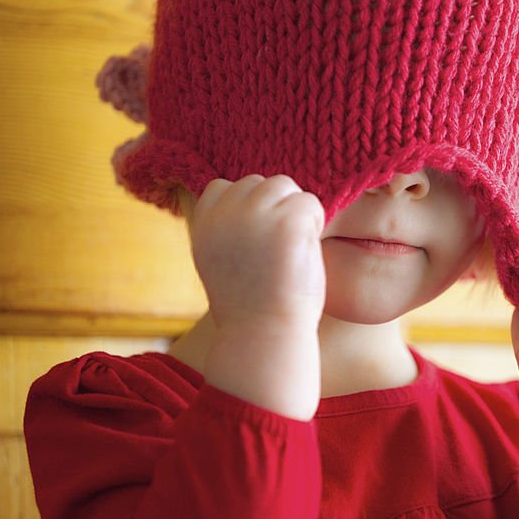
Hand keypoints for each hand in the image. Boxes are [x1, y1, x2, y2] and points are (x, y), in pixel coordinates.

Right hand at [190, 174, 326, 330]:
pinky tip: (304, 253)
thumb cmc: (251, 305)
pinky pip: (311, 203)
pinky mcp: (288, 221)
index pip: (223, 187)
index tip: (257, 242)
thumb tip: (255, 197)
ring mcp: (255, 214)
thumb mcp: (220, 259)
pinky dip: (315, 224)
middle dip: (274, 209)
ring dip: (296, 213)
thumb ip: (228, 226)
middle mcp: (224, 213)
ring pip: (285, 186)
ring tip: (291, 251)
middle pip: (259, 184)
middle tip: (277, 251)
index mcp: (202, 223)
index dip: (247, 209)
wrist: (264, 334)